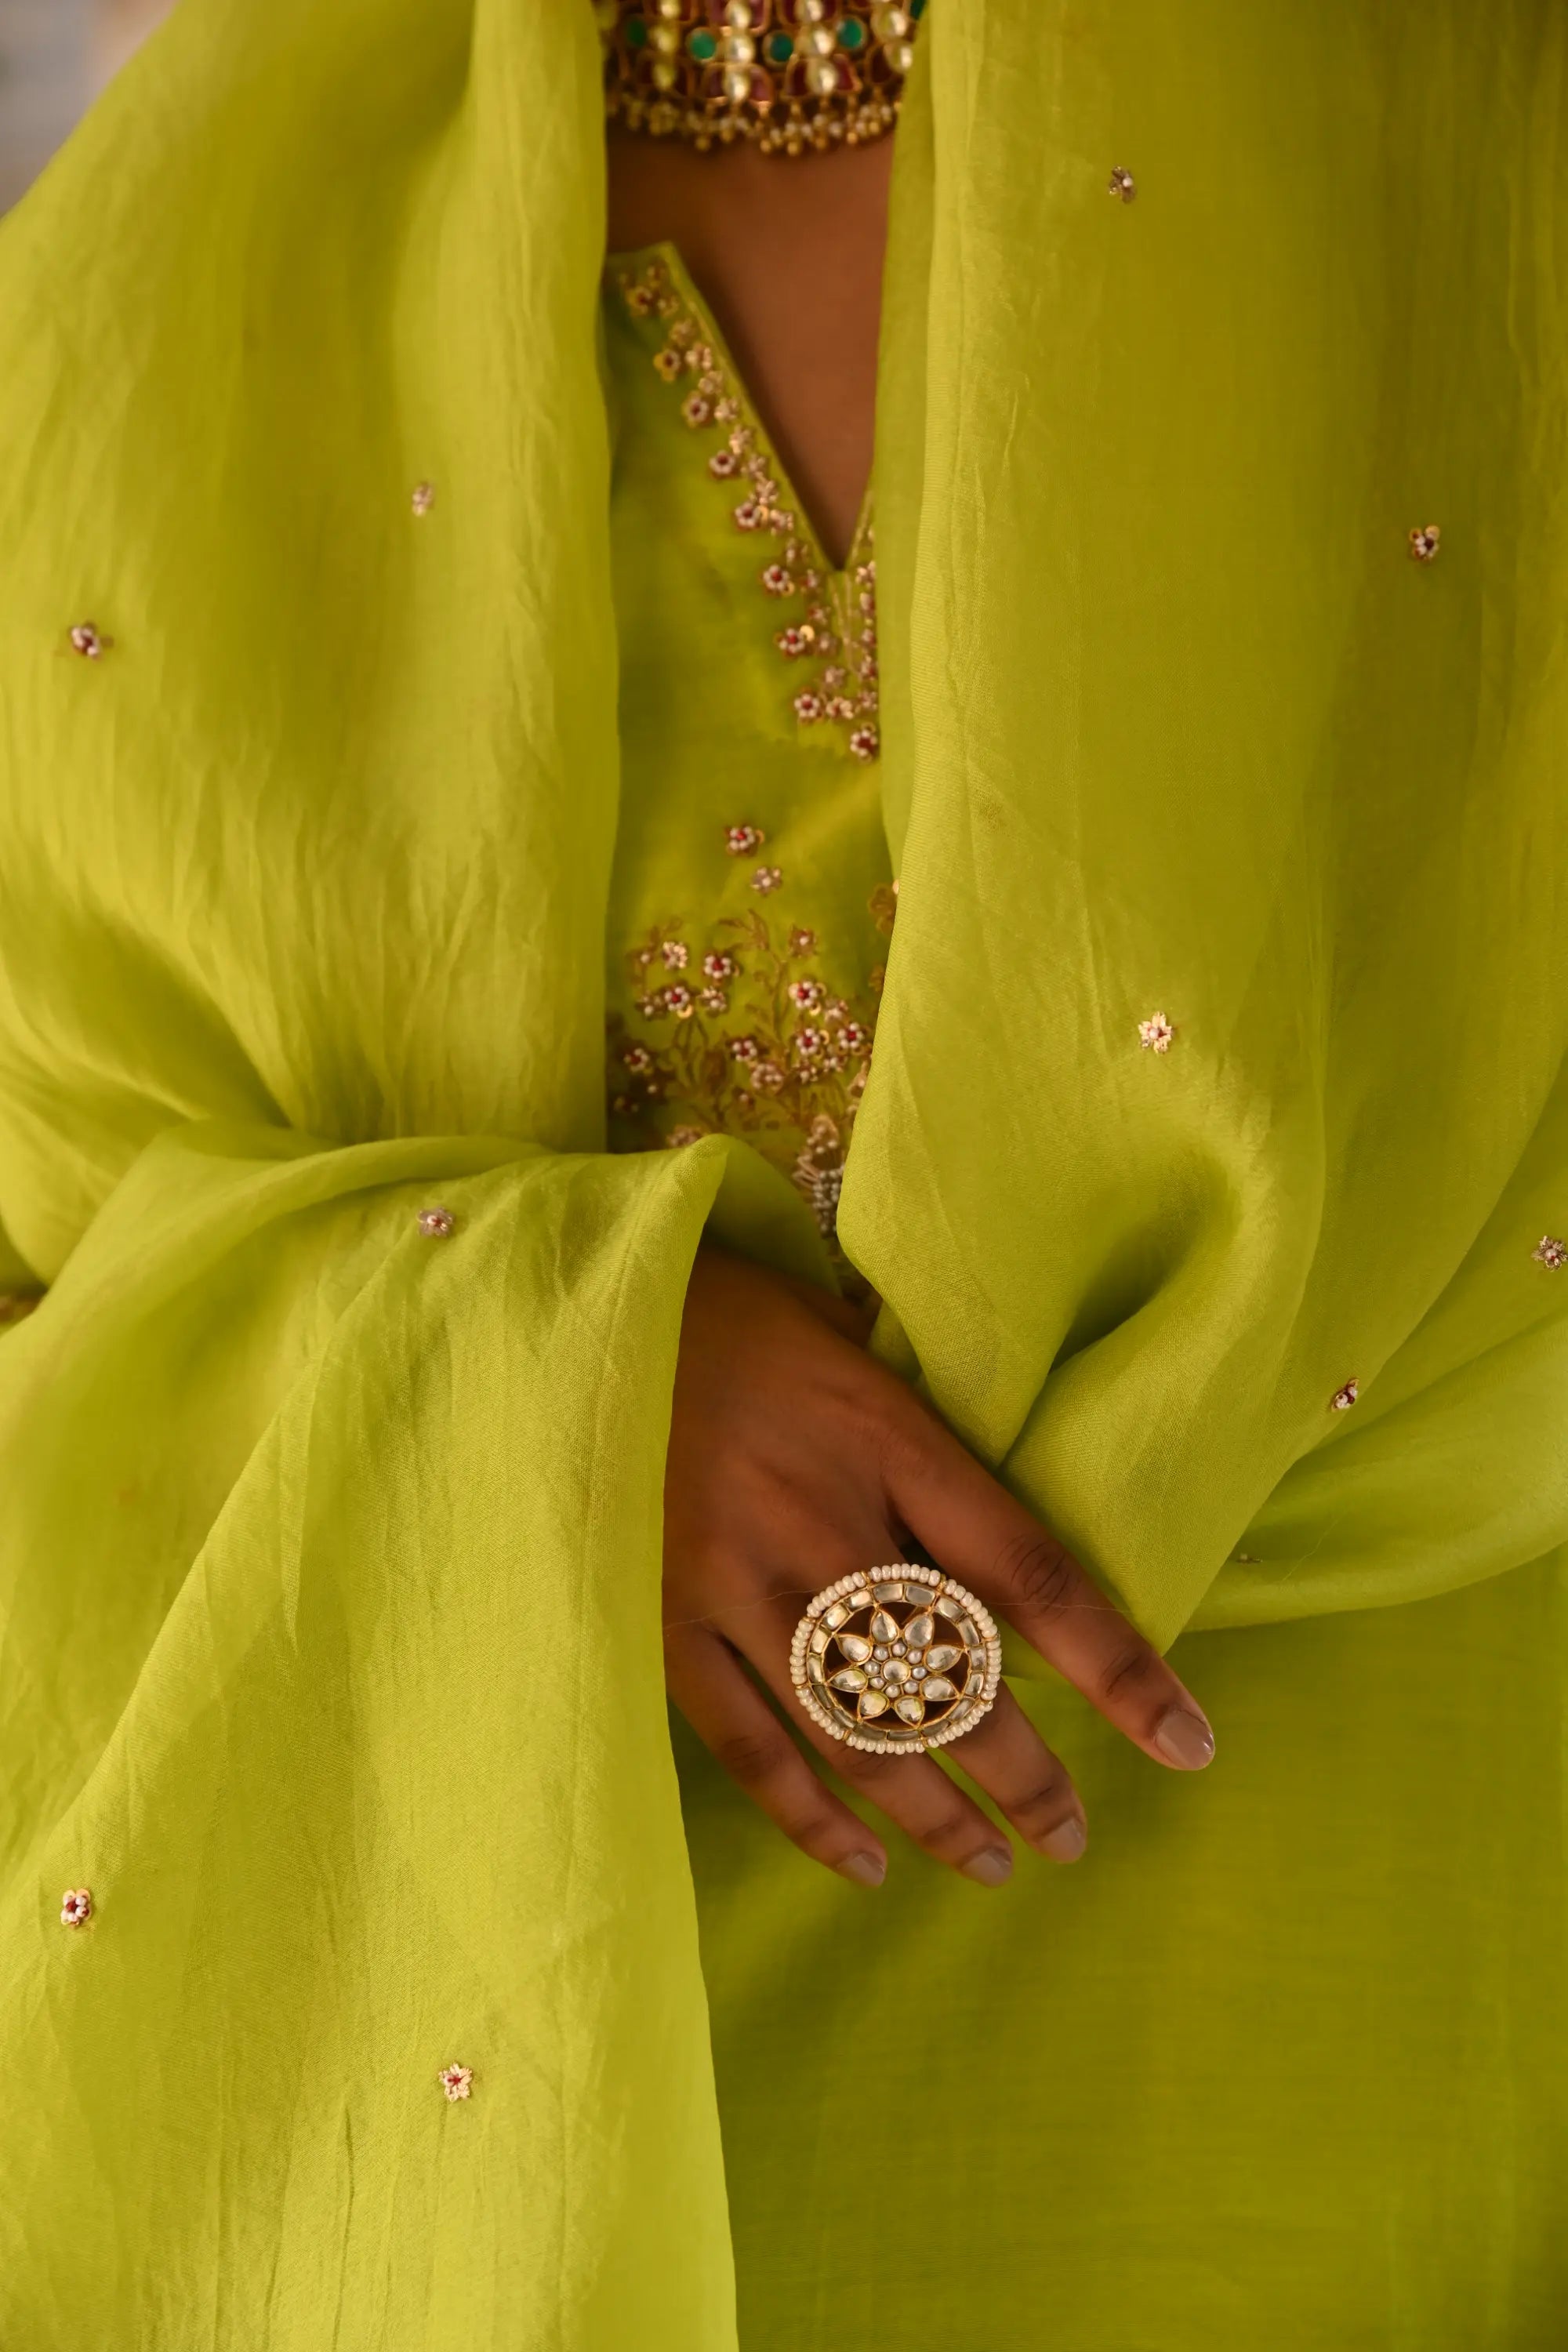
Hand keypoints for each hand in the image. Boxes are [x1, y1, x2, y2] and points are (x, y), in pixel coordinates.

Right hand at [663, 1247, 1215, 1887]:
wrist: (583, 1314)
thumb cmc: (739, 1317)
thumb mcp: (855, 1340)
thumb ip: (932, 1433)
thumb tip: (1022, 1524)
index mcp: (886, 1436)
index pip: (1029, 1570)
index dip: (1117, 1666)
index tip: (1186, 1742)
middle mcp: (821, 1517)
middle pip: (953, 1679)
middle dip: (1027, 1776)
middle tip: (1073, 1835)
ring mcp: (735, 1578)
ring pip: (859, 1733)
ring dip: (936, 1815)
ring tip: (991, 1863)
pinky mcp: (661, 1619)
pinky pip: (748, 1745)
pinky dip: (809, 1816)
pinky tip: (863, 1862)